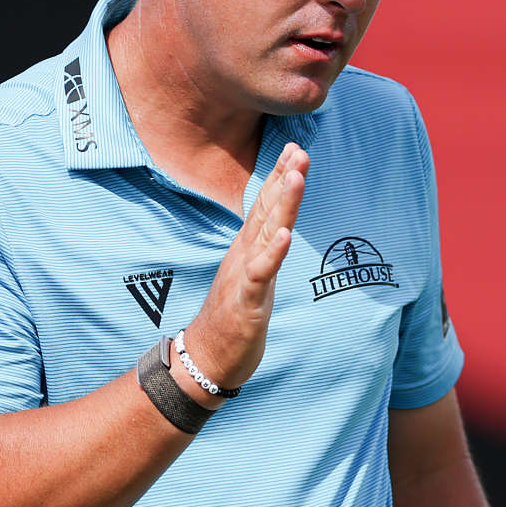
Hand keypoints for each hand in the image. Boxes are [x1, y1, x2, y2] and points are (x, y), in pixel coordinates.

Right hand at [182, 142, 307, 393]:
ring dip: (281, 205)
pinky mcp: (245, 301)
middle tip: (299, 150)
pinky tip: (284, 236)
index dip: (279, 178)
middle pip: (266, 211)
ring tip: (295, 177)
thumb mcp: (253, 276)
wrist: (206, 357)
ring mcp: (243, 276)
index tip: (295, 150)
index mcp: (247, 250)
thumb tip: (278, 228)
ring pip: (265, 235)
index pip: (265, 206)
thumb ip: (263, 251)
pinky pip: (259, 274)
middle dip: (283, 180)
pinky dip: (272, 254)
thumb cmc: (232, 317)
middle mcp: (244, 256)